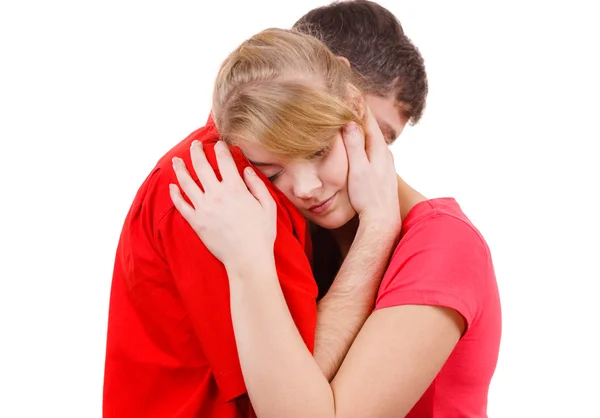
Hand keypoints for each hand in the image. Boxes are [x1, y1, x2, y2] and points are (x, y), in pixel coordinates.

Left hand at [169, 140, 276, 269]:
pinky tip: (172, 187)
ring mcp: (203, 208)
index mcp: (235, 189)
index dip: (220, 149)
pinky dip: (175, 194)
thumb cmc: (261, 235)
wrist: (247, 259)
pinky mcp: (196, 222)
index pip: (224, 160)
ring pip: (186, 182)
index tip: (218, 144)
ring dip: (180, 169)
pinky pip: (181, 205)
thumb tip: (246, 170)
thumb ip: (257, 185)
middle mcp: (217, 195)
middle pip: (201, 166)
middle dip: (196, 151)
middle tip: (194, 144)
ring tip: (176, 160)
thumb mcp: (268, 206)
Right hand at [342, 106, 400, 233]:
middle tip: (348, 94)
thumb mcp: (358, 169)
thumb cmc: (368, 197)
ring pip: (370, 137)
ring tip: (350, 113)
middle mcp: (384, 153)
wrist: (382, 220)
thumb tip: (349, 122)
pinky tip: (357, 142)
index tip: (349, 86)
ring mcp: (384, 162)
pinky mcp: (381, 171)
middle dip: (358, 110)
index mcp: (379, 149)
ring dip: (360, 125)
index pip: (367, 118)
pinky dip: (362, 139)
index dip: (357, 102)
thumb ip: (354, 146)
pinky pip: (370, 148)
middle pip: (370, 125)